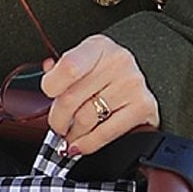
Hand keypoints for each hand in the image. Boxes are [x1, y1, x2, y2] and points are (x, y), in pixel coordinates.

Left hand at [40, 35, 158, 155]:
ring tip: (68, 135)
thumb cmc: (106, 67)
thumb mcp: (85, 57)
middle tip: (56, 125)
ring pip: (86, 119)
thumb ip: (62, 67)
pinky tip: (79, 145)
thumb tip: (47, 74)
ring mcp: (132, 85)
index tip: (48, 94)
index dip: (52, 85)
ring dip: (72, 133)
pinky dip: (88, 144)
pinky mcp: (143, 107)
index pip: (69, 67)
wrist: (145, 70)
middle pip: (72, 98)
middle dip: (58, 117)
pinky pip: (107, 133)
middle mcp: (117, 63)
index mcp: (97, 46)